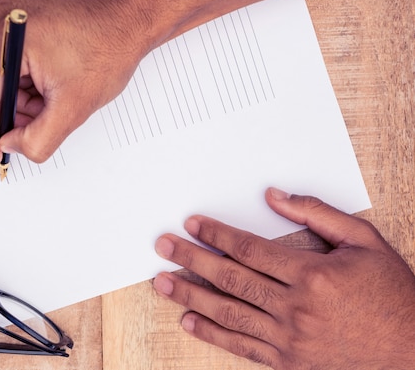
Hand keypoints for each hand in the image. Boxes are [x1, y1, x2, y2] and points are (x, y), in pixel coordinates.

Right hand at [0, 0, 150, 163]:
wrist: (128, 23)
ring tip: (48, 105)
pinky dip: (21, 87)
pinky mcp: (17, 26)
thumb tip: (11, 145)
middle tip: (27, 131)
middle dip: (2, 115)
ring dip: (14, 102)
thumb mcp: (73, 107)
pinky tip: (46, 91)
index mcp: (9, 36)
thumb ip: (37, 138)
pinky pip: (4, 67)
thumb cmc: (108, 49)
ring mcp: (7, 21)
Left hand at [153, 187, 414, 368]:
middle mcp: (295, 307)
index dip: (215, 234)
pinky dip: (212, 334)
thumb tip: (274, 197)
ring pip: (227, 313)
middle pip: (229, 278)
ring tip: (162, 282)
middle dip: (191, 259)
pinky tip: (188, 321)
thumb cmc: (391, 293)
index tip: (192, 224)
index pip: (248, 249)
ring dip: (190, 296)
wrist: (413, 351)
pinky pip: (241, 347)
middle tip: (163, 246)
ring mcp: (289, 338)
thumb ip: (317, 214)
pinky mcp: (288, 362)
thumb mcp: (364, 241)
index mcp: (312, 274)